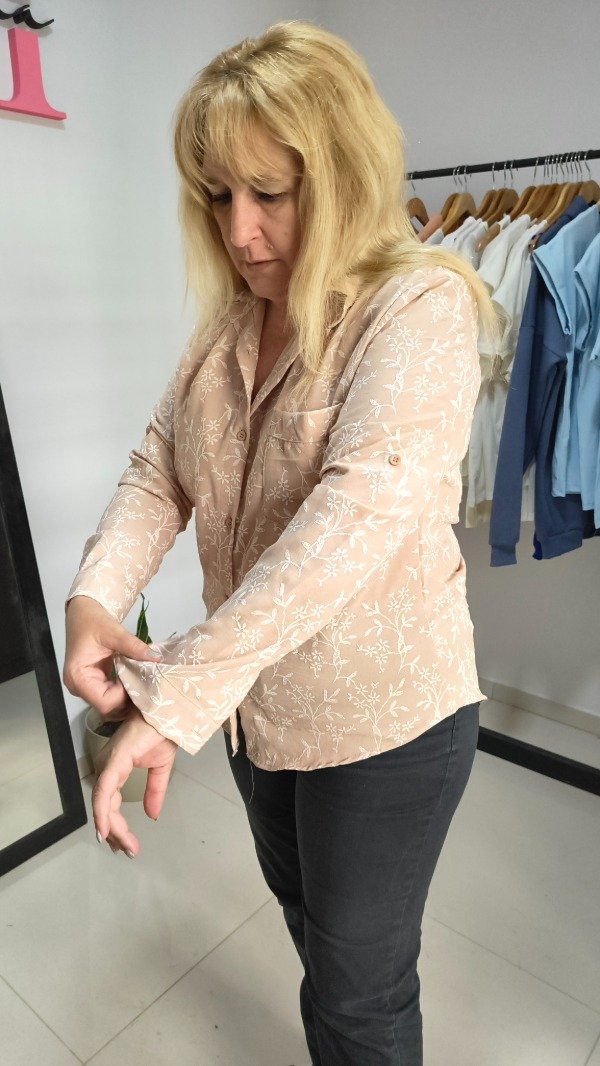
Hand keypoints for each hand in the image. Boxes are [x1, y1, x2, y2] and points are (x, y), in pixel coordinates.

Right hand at [63, 595, 161, 720]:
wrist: (83, 614)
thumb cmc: (93, 622)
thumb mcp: (114, 632)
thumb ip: (133, 647)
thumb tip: (155, 657)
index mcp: (78, 677)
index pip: (104, 702)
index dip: (124, 696)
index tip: (137, 680)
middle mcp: (77, 687)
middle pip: (107, 708)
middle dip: (127, 700)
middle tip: (146, 687)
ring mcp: (84, 688)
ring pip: (109, 706)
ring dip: (126, 699)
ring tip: (141, 685)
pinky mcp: (92, 685)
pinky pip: (108, 697)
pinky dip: (122, 694)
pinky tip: (134, 683)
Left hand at [92, 703, 177, 855]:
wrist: (170, 713)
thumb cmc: (162, 732)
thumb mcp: (160, 768)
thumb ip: (154, 791)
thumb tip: (152, 815)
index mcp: (115, 769)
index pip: (110, 803)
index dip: (116, 826)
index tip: (127, 846)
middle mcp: (107, 768)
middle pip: (104, 807)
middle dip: (115, 833)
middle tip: (128, 852)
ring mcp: (109, 764)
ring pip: (103, 804)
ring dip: (112, 828)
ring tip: (124, 847)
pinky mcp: (114, 762)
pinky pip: (104, 792)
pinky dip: (102, 812)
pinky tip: (105, 830)